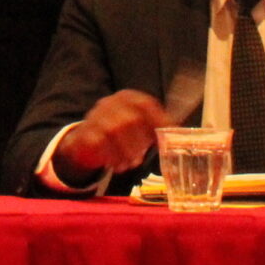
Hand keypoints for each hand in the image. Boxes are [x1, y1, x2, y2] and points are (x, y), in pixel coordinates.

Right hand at [52, 90, 169, 186]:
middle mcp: (110, 103)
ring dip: (126, 151)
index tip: (169, 137)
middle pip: (130, 118)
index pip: (145, 104)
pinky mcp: (84, 132)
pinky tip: (117, 165)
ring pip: (114, 130)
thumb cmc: (119, 135)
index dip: (159, 120)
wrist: (85, 142)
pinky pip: (98, 143)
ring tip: (131, 163)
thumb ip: (155, 127)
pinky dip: (111, 157)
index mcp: (126, 98)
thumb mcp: (137, 127)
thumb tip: (180, 132)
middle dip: (139, 141)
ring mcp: (95, 116)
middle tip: (142, 156)